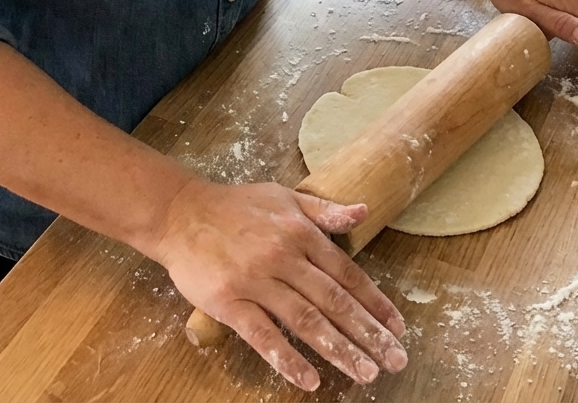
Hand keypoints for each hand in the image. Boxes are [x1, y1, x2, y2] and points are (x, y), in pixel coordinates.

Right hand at [155, 179, 407, 390]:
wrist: (180, 213)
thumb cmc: (236, 206)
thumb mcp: (285, 197)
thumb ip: (324, 210)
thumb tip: (363, 211)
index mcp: (300, 232)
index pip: (347, 273)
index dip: (375, 302)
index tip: (398, 327)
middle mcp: (283, 257)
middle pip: (333, 301)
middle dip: (368, 333)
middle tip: (395, 360)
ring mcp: (256, 281)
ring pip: (305, 321)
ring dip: (339, 350)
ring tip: (365, 373)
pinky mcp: (229, 302)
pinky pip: (263, 336)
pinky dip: (287, 359)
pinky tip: (309, 380)